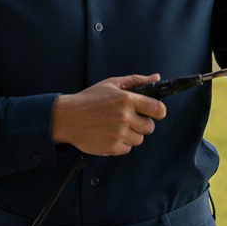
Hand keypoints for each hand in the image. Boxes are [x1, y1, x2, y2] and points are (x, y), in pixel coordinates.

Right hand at [51, 74, 166, 156]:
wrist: (67, 118)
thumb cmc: (89, 99)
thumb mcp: (112, 83)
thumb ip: (136, 81)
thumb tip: (156, 77)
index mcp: (127, 99)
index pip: (158, 109)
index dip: (158, 111)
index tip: (154, 112)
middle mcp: (125, 117)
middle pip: (150, 127)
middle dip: (142, 123)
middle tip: (128, 118)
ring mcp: (119, 134)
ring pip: (139, 139)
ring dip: (131, 134)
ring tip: (116, 126)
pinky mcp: (113, 148)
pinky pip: (128, 149)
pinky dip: (121, 144)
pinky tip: (110, 134)